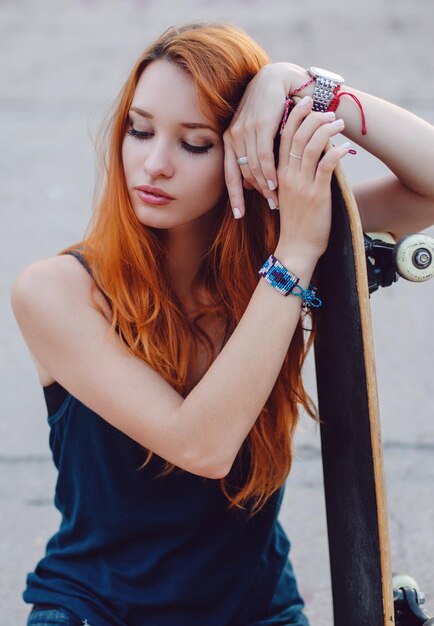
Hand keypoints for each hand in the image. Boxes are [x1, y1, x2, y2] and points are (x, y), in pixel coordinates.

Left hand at [223, 63, 291, 215]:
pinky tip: (276, 183)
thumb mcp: (257, 135)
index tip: (239, 216)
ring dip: (265, 187)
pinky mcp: (260, 124)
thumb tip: (251, 183)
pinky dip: (270, 172)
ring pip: (254, 167)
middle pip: (243, 174)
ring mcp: (245, 130)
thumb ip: (252, 157)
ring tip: (276, 201)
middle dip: (257, 195)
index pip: (229, 175)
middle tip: (271, 209)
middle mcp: (233, 136)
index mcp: (228, 141)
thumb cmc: (269, 111)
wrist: (277, 80)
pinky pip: (264, 155)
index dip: (234, 197)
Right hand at [276, 98, 350, 258]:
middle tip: (325, 107)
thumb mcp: (289, 195)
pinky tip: (345, 147)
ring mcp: (301, 185)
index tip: (303, 102)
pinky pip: (326, 166)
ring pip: (310, 148)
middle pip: (296, 137)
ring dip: (326, 131)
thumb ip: (294, 175)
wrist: (296, 248)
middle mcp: (287, 176)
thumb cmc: (296, 223)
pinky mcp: (316, 194)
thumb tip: (310, 156)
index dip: (293, 117)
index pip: (283, 138)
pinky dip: (336, 153)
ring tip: (338, 121)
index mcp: (279, 175)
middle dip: (310, 117)